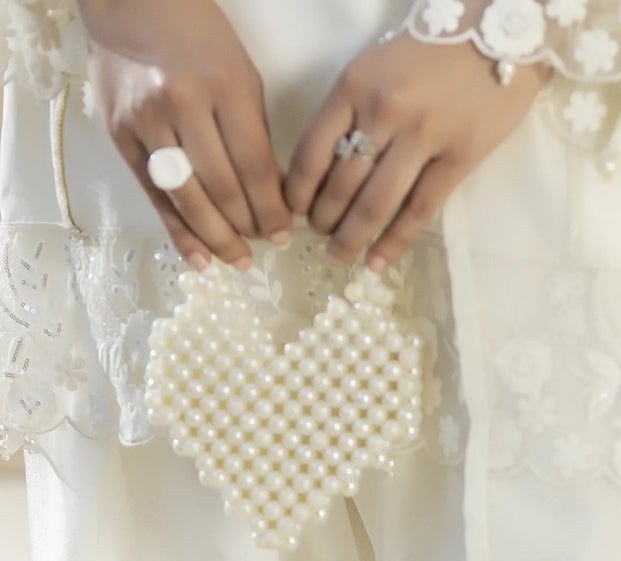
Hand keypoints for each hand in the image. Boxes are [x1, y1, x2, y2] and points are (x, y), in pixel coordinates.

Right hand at [79, 0, 291, 269]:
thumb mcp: (240, 72)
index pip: (254, 166)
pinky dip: (178, 232)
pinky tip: (198, 258)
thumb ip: (253, 131)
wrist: (130, 2)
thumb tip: (270, 195)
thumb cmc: (197, 37)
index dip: (271, 210)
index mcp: (225, 86)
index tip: (284, 234)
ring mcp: (148, 121)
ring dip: (216, 238)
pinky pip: (155, 195)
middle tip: (261, 248)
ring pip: (189, 198)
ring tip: (237, 260)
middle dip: (247, 228)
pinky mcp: (121, 135)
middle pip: (223, 189)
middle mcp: (184, 104)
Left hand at [284, 35, 547, 271]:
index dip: (298, 190)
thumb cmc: (431, 49)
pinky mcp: (458, 157)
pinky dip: (395, 241)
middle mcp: (383, 112)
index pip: (313, 150)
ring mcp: (423, 137)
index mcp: (355, 85)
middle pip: (342, 183)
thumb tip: (330, 164)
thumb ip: (352, 108)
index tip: (293, 211)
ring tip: (340, 257)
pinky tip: (378, 261)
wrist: (496, 30)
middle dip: (323, 220)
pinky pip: (419, 210)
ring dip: (352, 237)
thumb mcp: (376, 66)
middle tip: (318, 238)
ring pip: (376, 203)